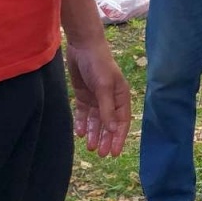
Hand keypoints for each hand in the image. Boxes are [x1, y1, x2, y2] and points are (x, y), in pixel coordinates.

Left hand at [66, 40, 130, 156]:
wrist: (83, 46)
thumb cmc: (99, 64)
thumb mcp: (104, 87)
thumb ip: (107, 109)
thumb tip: (112, 130)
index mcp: (120, 96)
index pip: (121, 121)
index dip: (118, 137)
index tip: (114, 153)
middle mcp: (110, 99)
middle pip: (108, 123)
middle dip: (105, 138)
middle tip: (101, 154)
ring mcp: (97, 97)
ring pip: (96, 120)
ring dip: (93, 133)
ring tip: (90, 147)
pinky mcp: (84, 95)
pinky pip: (84, 113)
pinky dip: (82, 123)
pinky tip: (80, 133)